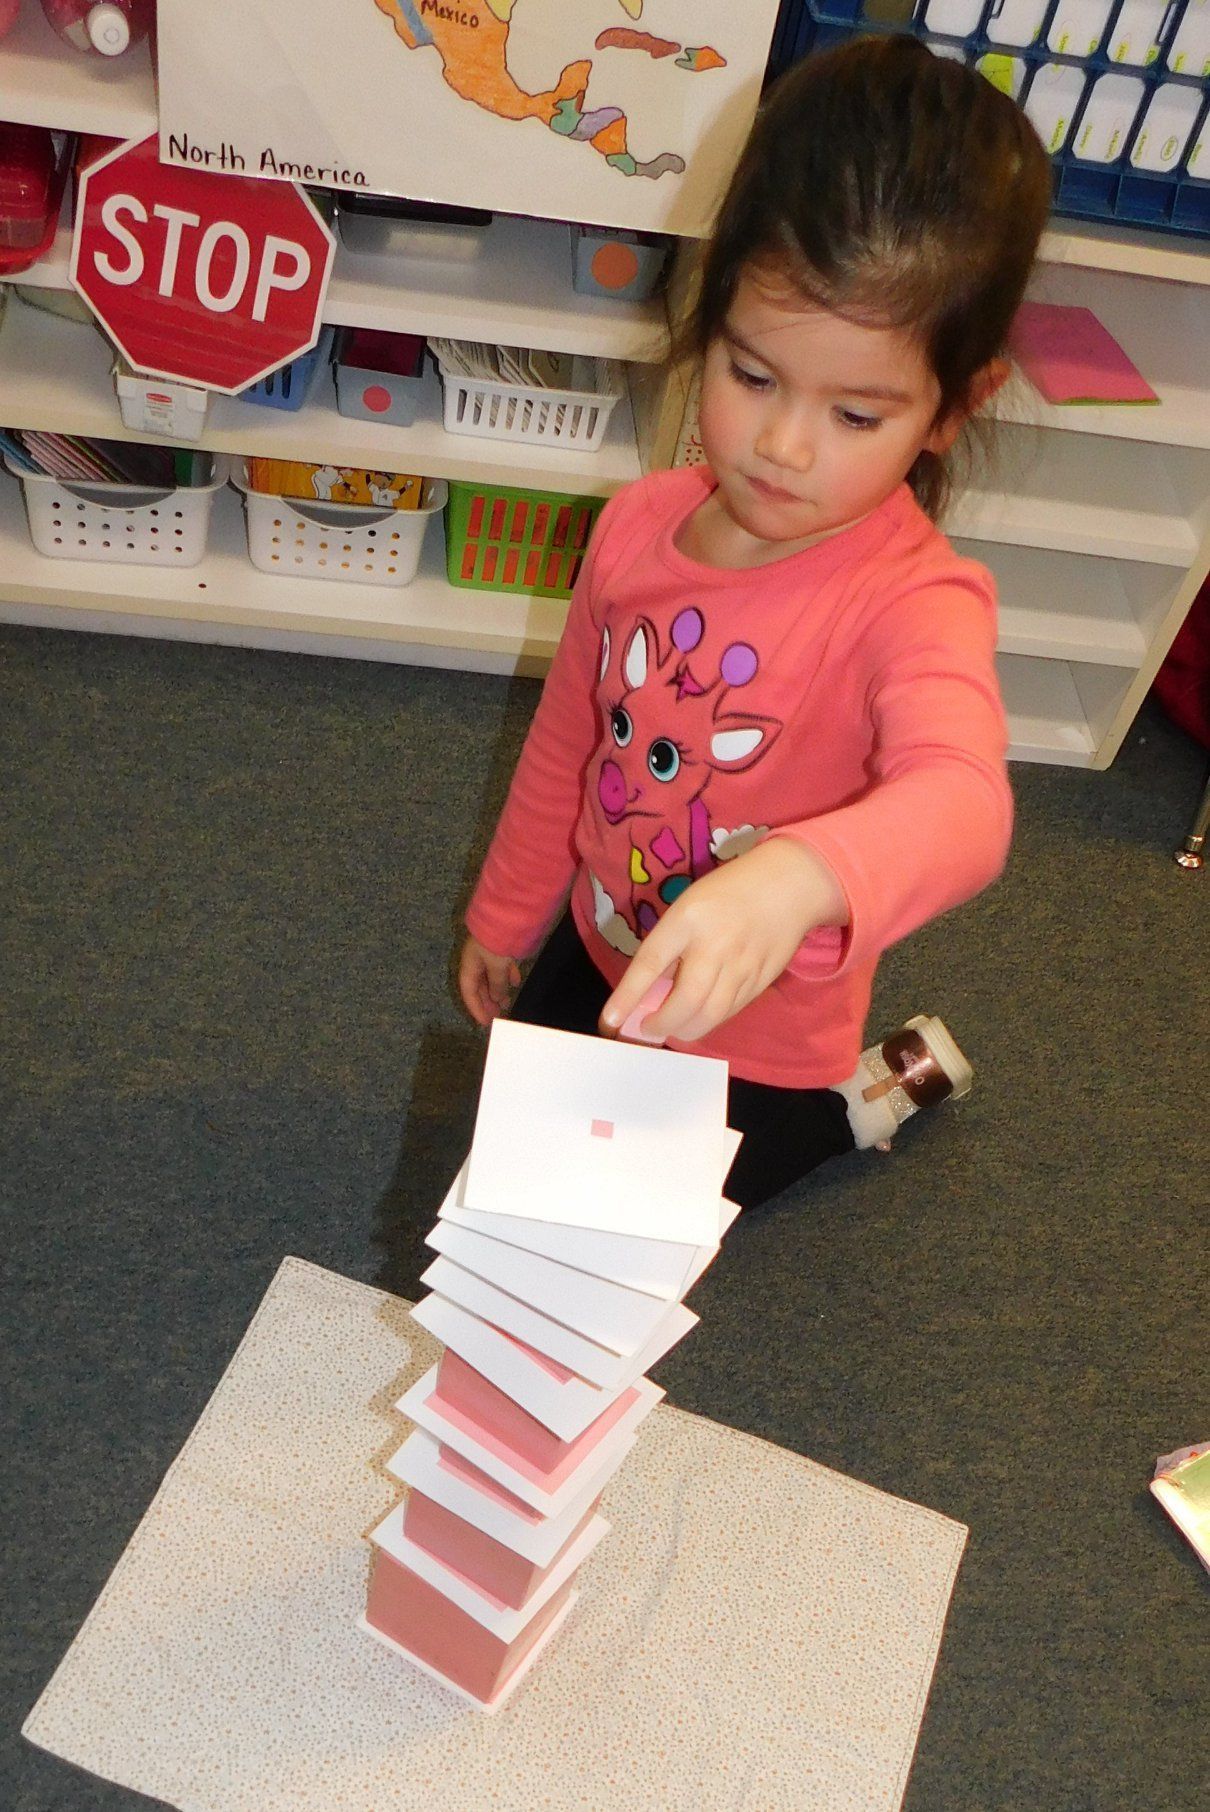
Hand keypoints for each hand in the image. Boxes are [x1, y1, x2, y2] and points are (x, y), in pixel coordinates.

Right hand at [459, 934, 520, 1026]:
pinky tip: (515, 982)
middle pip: (478, 985)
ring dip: (498, 990)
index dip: (475, 1008)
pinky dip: (507, 976)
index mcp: (469, 963)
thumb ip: (497, 984)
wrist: (508, 912)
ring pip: (490, 977)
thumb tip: (498, 999)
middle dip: (487, 1001)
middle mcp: (476, 959)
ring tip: (507, 1003)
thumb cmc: (497, 940)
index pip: (468, 991)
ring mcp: (488, 952)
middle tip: (497, 1016)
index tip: (485, 1023)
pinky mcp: (500, 947)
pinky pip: (501, 966)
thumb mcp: (496, 965)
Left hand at [599, 838, 846, 1044]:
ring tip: (671, 1028)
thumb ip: (670, 945)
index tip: (610, 1022)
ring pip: (709, 1015)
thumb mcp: (688, 907)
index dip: (627, 997)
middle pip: (685, 1001)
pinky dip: (709, 1021)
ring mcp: (742, 965)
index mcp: (688, 919)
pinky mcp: (762, 980)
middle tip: (647, 1028)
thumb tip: (648, 992)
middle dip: (661, 1025)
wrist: (789, 884)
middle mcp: (715, 945)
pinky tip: (699, 1018)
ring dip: (684, 1030)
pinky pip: (730, 1011)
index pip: (650, 964)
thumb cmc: (728, 893)